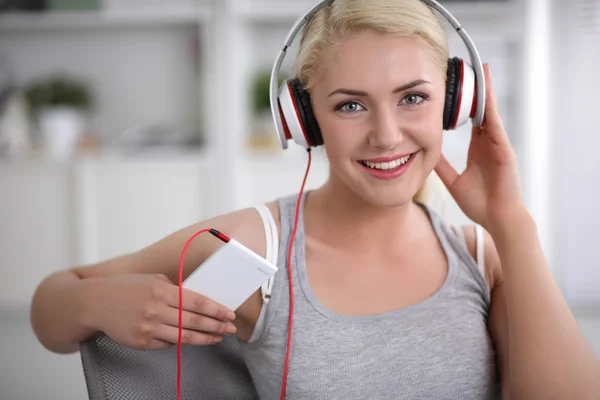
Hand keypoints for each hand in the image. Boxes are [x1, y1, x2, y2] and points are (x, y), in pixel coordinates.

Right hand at [89, 274, 236, 349]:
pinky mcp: (142, 342)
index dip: (216, 309)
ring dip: (204, 338)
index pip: (196, 302)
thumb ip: (174, 288)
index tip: (229, 313)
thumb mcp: (152, 279)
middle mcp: (156, 310)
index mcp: (161, 290)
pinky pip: (168, 344)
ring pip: (184, 336)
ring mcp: (148, 328)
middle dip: (216, 325)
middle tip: (231, 328)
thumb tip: (197, 298)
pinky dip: (182, 341)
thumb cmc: (126, 287)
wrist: (95, 303)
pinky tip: (193, 339)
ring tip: (218, 337)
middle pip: (194, 321)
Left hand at [435, 63, 525, 229]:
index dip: (465, 102)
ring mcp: (498, 145)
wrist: (497, 218)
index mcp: (479, 148)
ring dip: (486, 91)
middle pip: (482, 109)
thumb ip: (442, 166)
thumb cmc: (480, 203)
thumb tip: (424, 155)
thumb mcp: (453, 180)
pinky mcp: (504, 150)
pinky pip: (496, 125)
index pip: (471, 119)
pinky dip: (491, 109)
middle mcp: (489, 143)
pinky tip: (486, 94)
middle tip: (470, 66)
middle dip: (477, 89)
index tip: (456, 87)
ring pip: (490, 112)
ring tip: (482, 69)